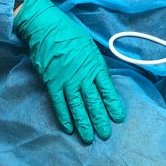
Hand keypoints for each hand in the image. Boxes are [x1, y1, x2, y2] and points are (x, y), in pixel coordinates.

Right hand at [14, 0, 125, 143]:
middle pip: (94, 102)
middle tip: (105, 135)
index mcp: (95, 66)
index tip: (118, 118)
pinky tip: (69, 128)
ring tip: (88, 138)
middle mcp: (83, 77)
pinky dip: (64, 117)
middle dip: (100, 120)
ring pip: (77, 107)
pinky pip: (59, 104)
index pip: (107, 90)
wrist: (47, 28)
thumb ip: (96, 65)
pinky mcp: (52, 83)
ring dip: (84, 123)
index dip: (113, 105)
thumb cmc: (70, 34)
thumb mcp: (90, 47)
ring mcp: (67, 81)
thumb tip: (101, 79)